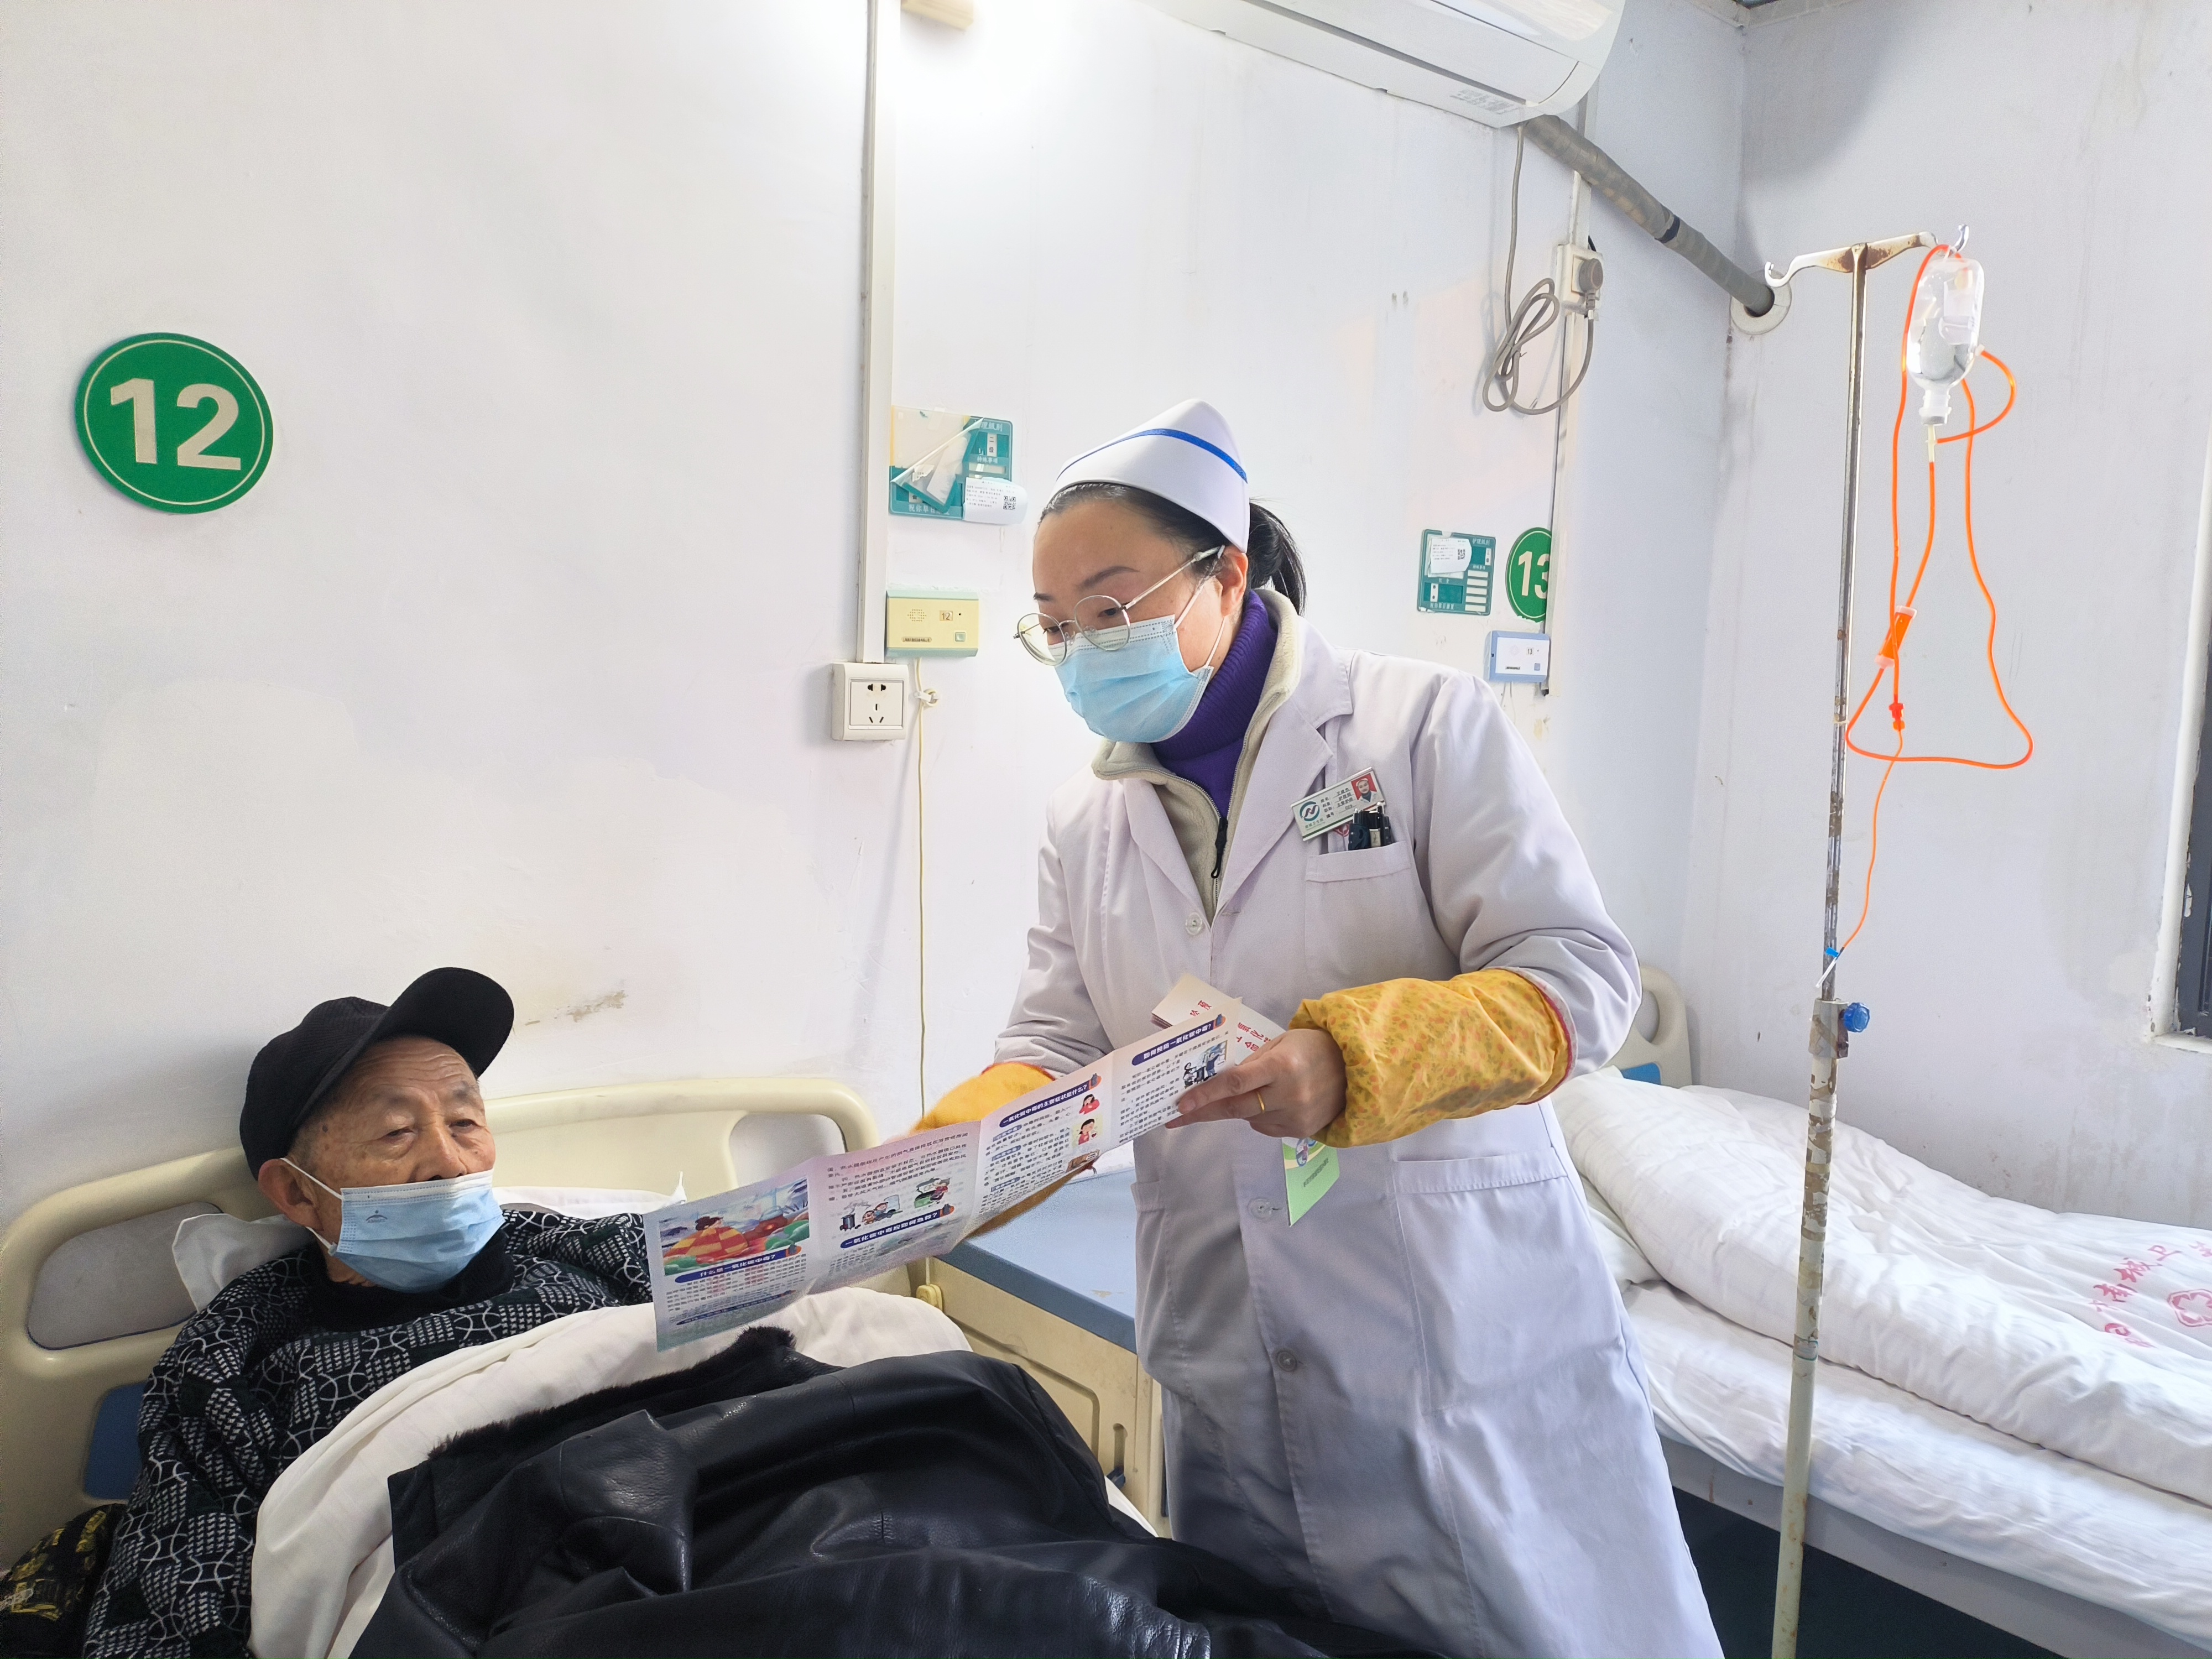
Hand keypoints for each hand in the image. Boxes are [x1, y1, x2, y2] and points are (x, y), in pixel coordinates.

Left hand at [1170, 1029, 1345, 1139]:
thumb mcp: (1280, 1043)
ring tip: (1255, 1091)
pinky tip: (1273, 1102)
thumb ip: (1251, 1062)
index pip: (1235, 1083)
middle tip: (1178, 1116)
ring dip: (1240, 1107)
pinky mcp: (1301, 1131)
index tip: (1182, 1104)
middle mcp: (1288, 1094)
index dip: (1205, 1094)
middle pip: (1235, 1108)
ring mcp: (1295, 1116)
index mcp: (1281, 1065)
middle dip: (1204, 1111)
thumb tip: (1217, 1082)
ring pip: (1249, 1119)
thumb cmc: (1312, 1048)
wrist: (1354, 1068)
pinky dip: (1260, 1116)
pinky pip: (1265, 1127)